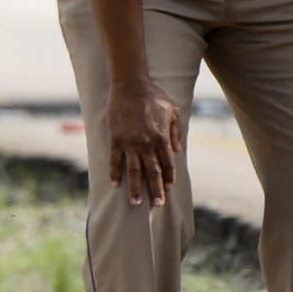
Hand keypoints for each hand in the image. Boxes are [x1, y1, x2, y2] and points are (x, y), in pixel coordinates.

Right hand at [107, 86, 182, 206]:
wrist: (131, 86)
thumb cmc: (154, 96)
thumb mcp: (173, 110)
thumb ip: (176, 130)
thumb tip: (177, 150)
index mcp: (162, 137)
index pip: (167, 163)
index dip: (168, 177)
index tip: (168, 189)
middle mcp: (147, 144)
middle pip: (152, 172)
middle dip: (155, 189)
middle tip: (157, 204)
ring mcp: (130, 143)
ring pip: (133, 171)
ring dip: (135, 188)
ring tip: (136, 202)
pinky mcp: (116, 140)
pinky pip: (115, 161)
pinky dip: (115, 173)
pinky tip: (115, 185)